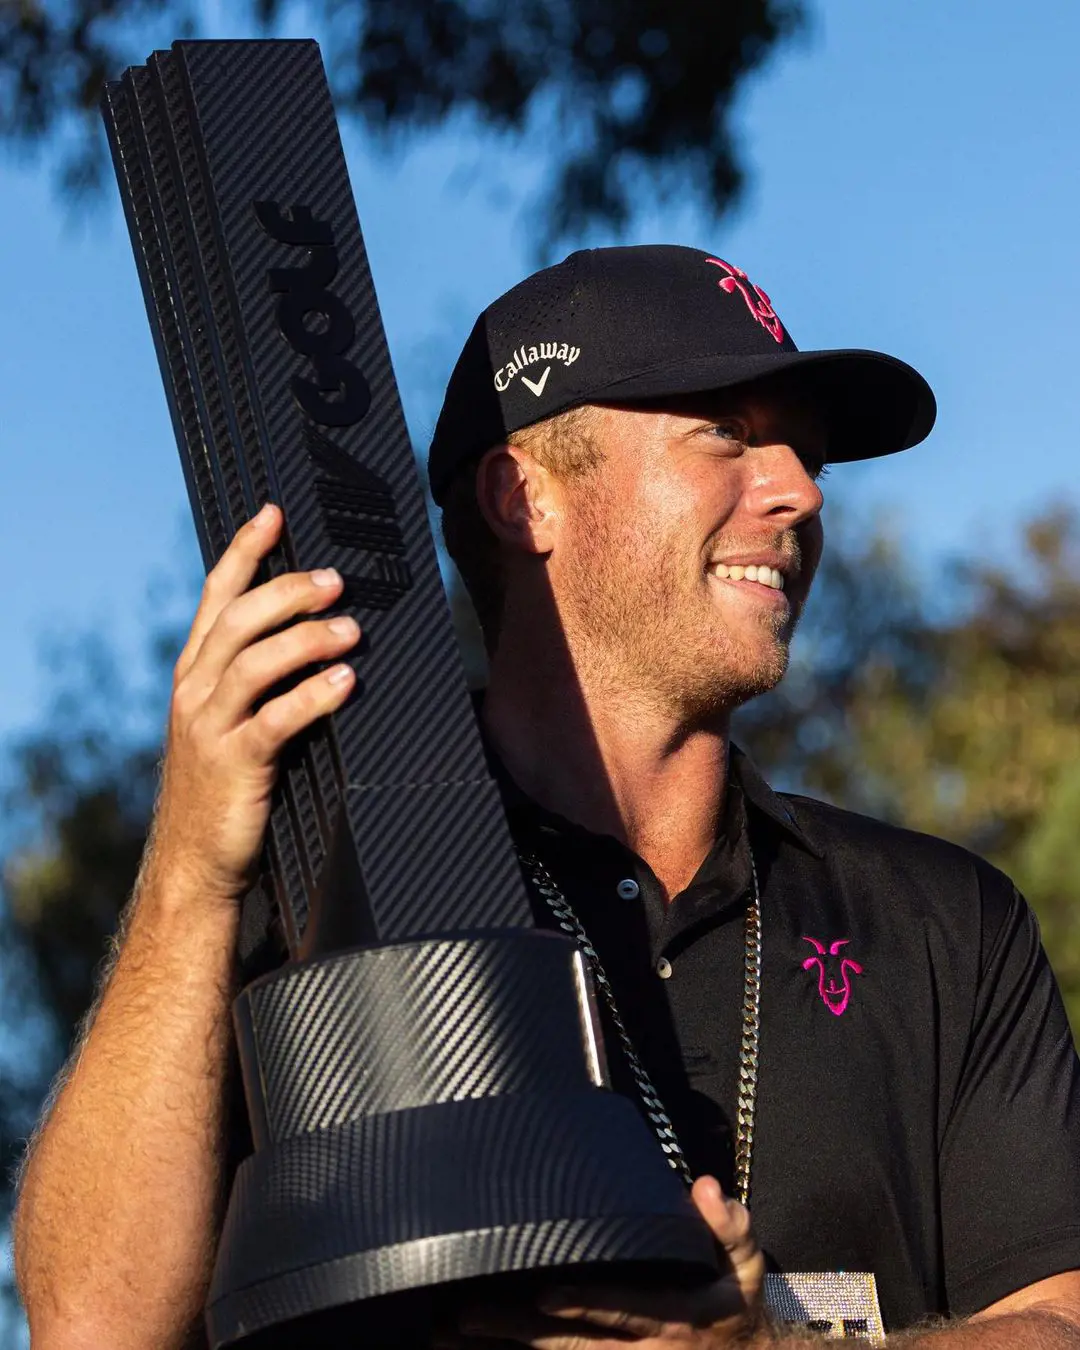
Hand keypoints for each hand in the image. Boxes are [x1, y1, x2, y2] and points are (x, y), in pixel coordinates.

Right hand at [148, 504, 359, 904]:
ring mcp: (208, 728)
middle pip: (238, 621)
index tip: (273, 513)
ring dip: (306, 639)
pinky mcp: (232, 765)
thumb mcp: (229, 723)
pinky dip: (313, 696)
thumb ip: (257, 680)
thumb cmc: (226, 788)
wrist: (195, 863)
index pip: (216, 597)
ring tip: (352, 630)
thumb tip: (317, 632)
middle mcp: (194, 691)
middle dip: (287, 591)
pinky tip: (347, 682)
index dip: (244, 551)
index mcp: (195, 673)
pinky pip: (275, 719)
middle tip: (336, 581)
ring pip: (254, 663)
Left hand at [454, 1176, 766, 1347]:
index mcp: (675, 1319)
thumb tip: (705, 1187)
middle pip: (571, 1344)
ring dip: (502, 1346)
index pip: (625, 1310)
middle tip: (467, 1315)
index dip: (587, 1304)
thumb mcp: (745, 1269)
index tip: (547, 1295)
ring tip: (448, 1331)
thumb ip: (729, 1228)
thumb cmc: (734, 1307)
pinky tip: (470, 1346)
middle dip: (518, 1330)